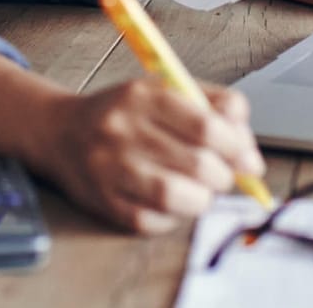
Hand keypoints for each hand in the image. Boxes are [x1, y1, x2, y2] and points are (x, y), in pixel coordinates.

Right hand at [32, 77, 265, 234]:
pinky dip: (173, 217)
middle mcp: (124, 130)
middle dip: (223, 177)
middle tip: (221, 176)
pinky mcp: (104, 202)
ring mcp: (111, 168)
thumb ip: (215, 108)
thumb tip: (251, 156)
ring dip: (202, 199)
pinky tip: (169, 202)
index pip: (207, 126)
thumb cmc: (125, 113)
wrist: (61, 132)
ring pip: (179, 198)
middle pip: (199, 165)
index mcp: (144, 95)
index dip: (237, 147)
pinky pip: (155, 222)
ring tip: (199, 190)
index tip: (246, 159)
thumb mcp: (166, 90)